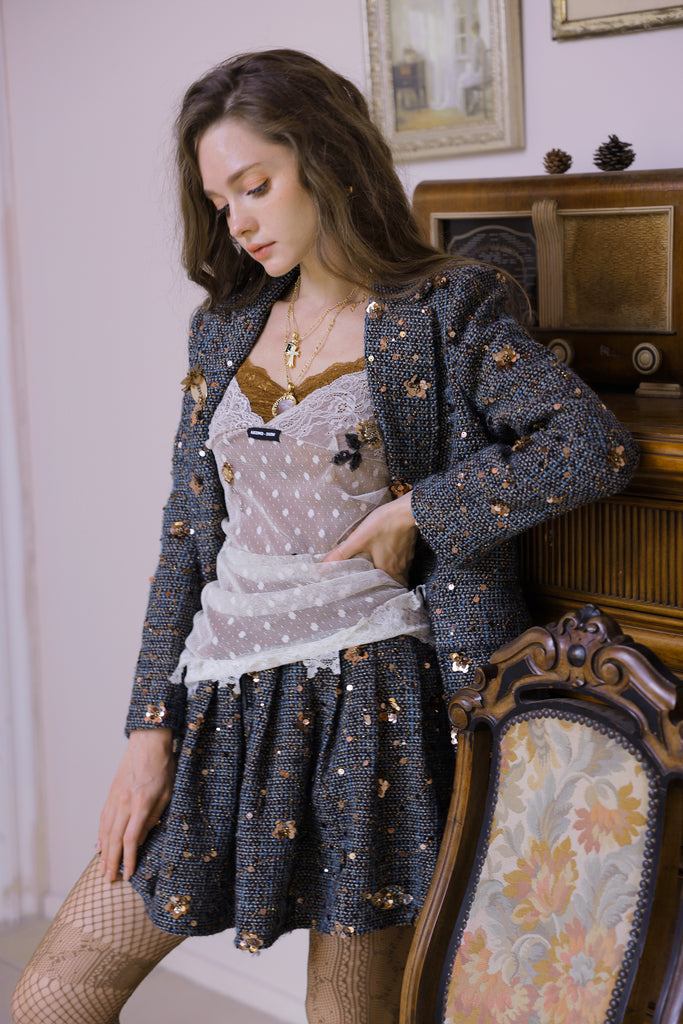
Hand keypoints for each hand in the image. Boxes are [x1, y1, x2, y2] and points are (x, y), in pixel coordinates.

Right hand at [97, 729, 174, 881]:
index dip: (128, 859)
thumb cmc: (164, 766)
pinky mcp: (111, 793)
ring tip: (103, 869)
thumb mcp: (168, 792)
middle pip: (114, 839)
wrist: (148, 741)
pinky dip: (100, 835)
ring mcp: (115, 798)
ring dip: (104, 852)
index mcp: (141, 804)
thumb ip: (154, 816)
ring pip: (105, 830)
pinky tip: (100, 846)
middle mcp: (124, 803)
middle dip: (111, 862)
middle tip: (109, 880)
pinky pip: (103, 818)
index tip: (128, 874)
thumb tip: (140, 839)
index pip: (130, 839)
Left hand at [322, 492, 416, 585]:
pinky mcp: (411, 547)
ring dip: (393, 574)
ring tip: (381, 572)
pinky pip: (404, 561)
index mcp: (387, 569)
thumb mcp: (358, 539)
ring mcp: (407, 557)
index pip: (388, 589)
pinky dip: (397, 562)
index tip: (374, 594)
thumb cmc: (383, 525)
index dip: (382, 593)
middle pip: (395, 582)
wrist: (406, 509)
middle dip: (387, 584)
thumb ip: (341, 554)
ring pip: (401, 572)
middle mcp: (400, 567)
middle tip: (376, 585)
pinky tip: (390, 555)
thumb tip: (323, 568)